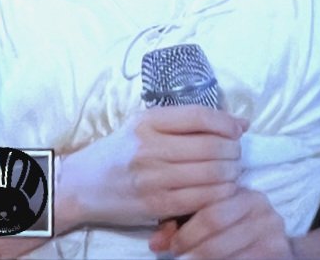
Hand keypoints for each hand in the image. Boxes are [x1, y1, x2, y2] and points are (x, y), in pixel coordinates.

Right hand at [59, 104, 244, 230]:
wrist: (81, 184)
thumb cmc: (118, 152)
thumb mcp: (142, 125)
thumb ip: (183, 122)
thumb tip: (236, 122)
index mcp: (148, 121)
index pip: (200, 116)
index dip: (226, 122)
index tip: (238, 128)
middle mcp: (151, 146)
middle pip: (212, 147)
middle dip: (234, 151)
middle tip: (236, 154)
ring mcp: (154, 177)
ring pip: (212, 174)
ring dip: (231, 174)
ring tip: (230, 172)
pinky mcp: (156, 204)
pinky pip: (202, 199)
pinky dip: (219, 195)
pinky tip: (219, 190)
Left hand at [148, 187, 294, 258]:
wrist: (275, 247)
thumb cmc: (233, 231)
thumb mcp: (210, 220)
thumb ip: (182, 225)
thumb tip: (155, 243)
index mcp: (241, 189)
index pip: (209, 205)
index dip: (186, 229)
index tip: (169, 245)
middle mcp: (260, 204)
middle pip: (216, 222)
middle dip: (191, 243)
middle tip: (177, 256)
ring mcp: (272, 228)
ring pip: (228, 247)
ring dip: (202, 258)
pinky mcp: (279, 250)